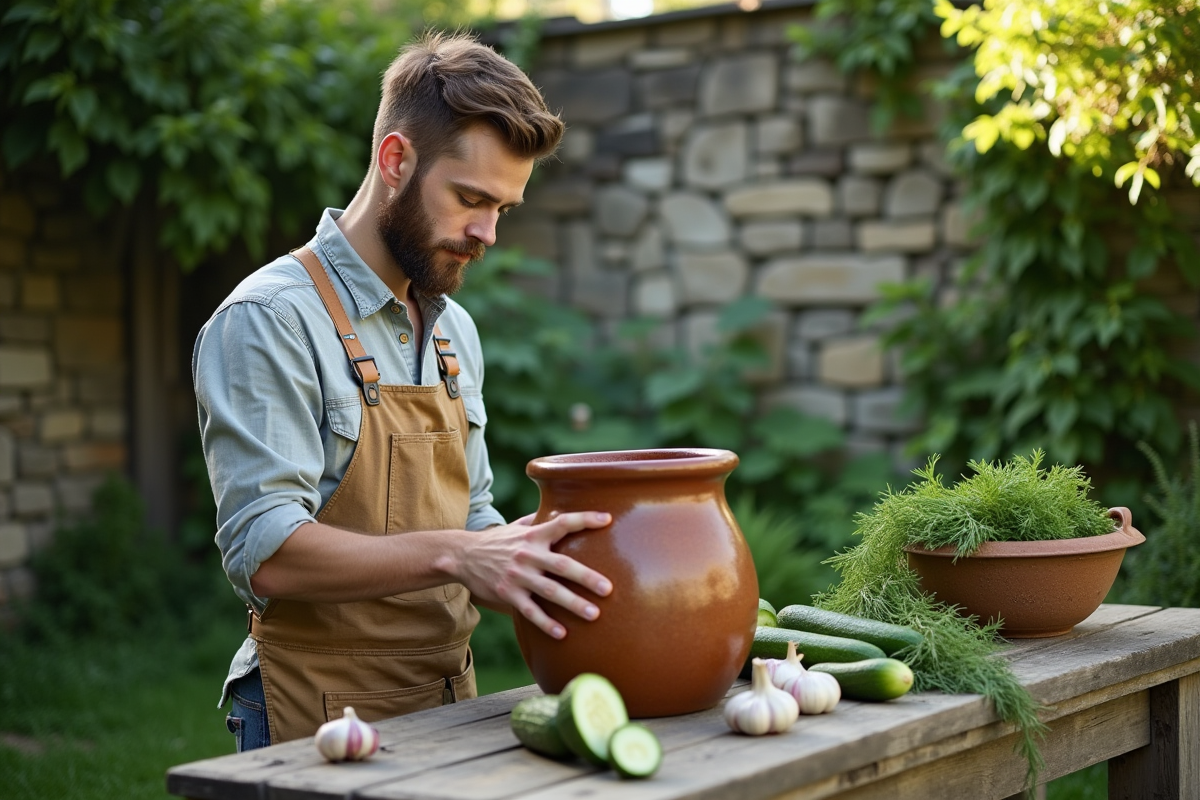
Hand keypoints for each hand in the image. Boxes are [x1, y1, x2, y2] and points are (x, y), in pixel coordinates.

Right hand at [452, 511, 612, 639]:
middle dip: (586, 577)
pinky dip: (546, 623)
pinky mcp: (508, 594)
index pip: (563, 523)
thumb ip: (540, 521)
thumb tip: (562, 508)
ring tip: (594, 614)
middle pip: (562, 565)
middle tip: (608, 589)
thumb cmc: (498, 541)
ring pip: (549, 591)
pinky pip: (530, 611)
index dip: (585, 519)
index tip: (607, 520)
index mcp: (534, 535)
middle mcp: (528, 554)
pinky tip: (562, 634)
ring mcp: (518, 576)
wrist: (463, 555)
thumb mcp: (517, 526)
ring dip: (572, 603)